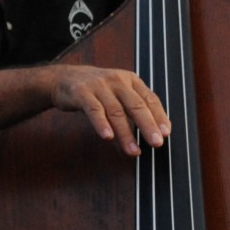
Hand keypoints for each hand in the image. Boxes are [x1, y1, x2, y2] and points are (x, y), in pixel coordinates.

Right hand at [47, 65, 170, 156]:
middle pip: (136, 105)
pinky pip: (94, 110)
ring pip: (116, 112)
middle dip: (148, 126)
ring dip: (126, 134)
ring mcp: (99, 86)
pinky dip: (102, 124)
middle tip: (156, 143)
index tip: (166, 133)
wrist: (64, 78)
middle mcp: (117, 81)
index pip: (150, 99)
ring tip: (133, 151)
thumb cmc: (95, 90)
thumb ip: (131, 113)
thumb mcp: (117, 94)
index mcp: (130, 80)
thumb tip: (145, 138)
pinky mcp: (82, 93)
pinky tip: (108, 137)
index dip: (159, 116)